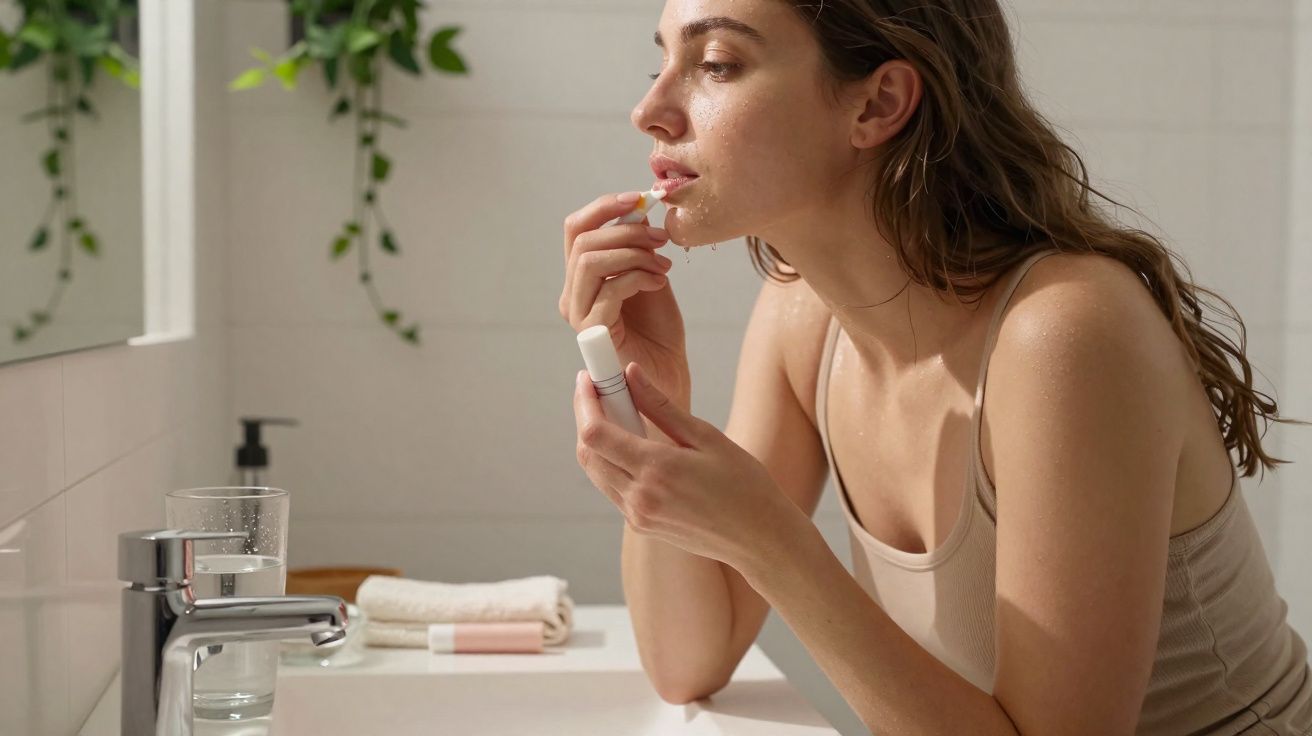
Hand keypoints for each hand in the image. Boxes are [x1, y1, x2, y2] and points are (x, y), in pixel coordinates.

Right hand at [559, 192, 690, 402]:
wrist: (668, 374)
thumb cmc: (659, 330)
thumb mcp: (650, 274)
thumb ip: (638, 245)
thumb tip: (639, 207)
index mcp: (581, 278)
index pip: (576, 229)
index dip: (604, 207)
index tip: (639, 199)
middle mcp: (571, 295)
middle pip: (582, 241)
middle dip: (627, 231)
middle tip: (661, 240)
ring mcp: (578, 314)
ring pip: (590, 261)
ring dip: (633, 254)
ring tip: (662, 265)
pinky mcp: (592, 333)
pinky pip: (609, 290)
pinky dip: (638, 277)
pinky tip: (660, 282)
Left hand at [573, 360, 806, 572]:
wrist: (759, 537)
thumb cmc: (743, 483)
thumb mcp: (705, 436)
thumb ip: (661, 405)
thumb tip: (630, 372)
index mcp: (656, 469)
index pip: (595, 433)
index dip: (584, 402)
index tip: (588, 379)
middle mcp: (640, 496)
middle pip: (587, 453)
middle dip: (585, 417)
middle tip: (600, 391)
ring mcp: (637, 515)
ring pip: (596, 472)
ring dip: (596, 441)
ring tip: (618, 413)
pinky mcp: (641, 526)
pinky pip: (612, 489)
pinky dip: (611, 463)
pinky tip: (633, 446)